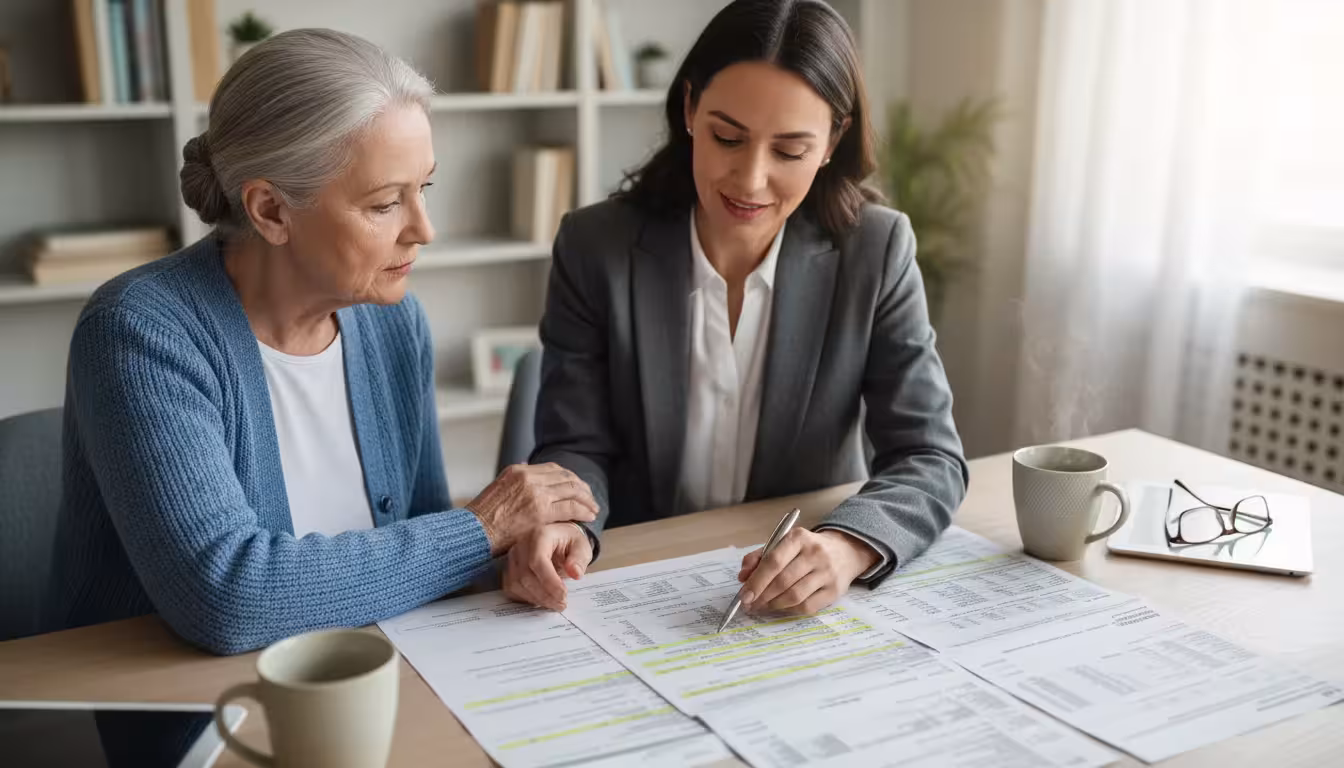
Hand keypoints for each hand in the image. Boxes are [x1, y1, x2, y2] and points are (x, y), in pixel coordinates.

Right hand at [466, 463, 597, 555]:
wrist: (474, 531)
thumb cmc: (484, 516)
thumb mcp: (498, 486)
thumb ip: (516, 478)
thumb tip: (527, 464)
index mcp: (519, 470)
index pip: (554, 468)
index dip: (570, 477)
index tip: (577, 486)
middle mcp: (529, 478)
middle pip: (566, 477)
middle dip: (582, 487)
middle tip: (589, 497)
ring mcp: (536, 494)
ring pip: (572, 490)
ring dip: (586, 499)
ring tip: (593, 508)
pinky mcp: (541, 512)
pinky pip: (570, 507)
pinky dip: (583, 510)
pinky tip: (589, 516)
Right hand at [503, 523, 593, 610]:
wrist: (558, 539)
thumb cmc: (569, 542)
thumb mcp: (581, 547)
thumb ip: (579, 559)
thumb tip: (575, 573)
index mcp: (540, 534)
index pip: (538, 560)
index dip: (549, 581)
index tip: (563, 595)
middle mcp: (521, 545)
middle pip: (526, 575)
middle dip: (545, 594)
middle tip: (562, 604)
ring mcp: (512, 558)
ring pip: (516, 584)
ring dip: (536, 598)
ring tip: (555, 604)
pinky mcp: (508, 570)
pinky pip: (511, 588)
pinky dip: (526, 598)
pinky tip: (542, 600)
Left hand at [737, 529, 879, 615]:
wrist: (844, 551)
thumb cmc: (806, 549)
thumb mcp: (784, 543)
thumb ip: (760, 557)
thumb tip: (743, 577)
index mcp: (798, 537)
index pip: (773, 561)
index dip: (756, 581)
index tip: (744, 595)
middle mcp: (815, 553)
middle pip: (782, 581)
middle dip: (762, 596)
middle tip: (750, 604)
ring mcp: (827, 573)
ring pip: (794, 596)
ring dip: (774, 605)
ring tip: (763, 607)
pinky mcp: (835, 590)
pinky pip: (807, 607)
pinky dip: (789, 610)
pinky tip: (781, 608)